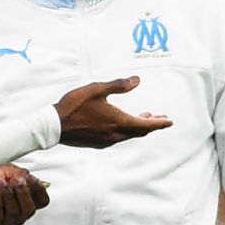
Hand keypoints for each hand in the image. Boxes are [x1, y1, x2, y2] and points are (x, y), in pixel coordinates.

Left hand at [0, 164, 49, 224]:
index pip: (43, 201)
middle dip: (23, 193)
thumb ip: (20, 173)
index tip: (31, 179)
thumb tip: (30, 178)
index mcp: (27, 199)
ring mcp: (8, 219)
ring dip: (9, 196)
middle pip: (30, 209)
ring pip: (15, 213)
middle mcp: (20, 212)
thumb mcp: (7, 170)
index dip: (40, 191)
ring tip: (2, 184)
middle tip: (16, 181)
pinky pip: (0, 217)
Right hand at [55, 77, 172, 147]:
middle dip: (151, 124)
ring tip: (143, 117)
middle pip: (140, 131)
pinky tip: (122, 124)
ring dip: (138, 126)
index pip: (146, 125)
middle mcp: (116, 134)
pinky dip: (126, 130)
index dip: (160, 123)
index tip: (170, 121)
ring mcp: (107, 141)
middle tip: (160, 118)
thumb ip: (119, 85)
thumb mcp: (97, 89)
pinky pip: (118, 138)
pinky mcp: (98, 143)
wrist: (54, 126)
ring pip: (129, 135)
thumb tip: (137, 80)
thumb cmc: (75, 105)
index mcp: (119, 121)